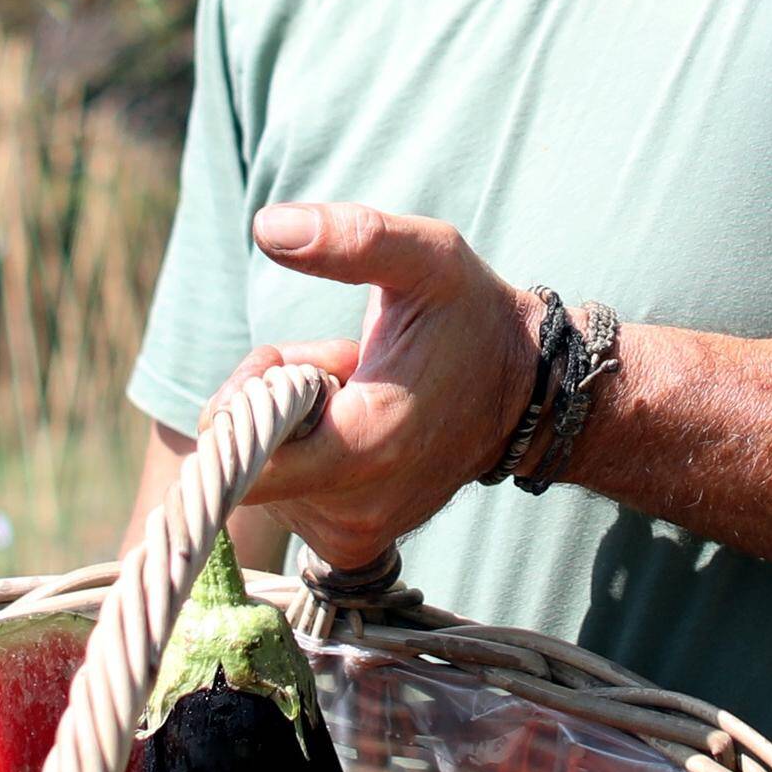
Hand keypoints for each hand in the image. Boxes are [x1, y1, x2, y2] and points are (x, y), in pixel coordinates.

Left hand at [227, 201, 542, 568]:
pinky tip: (355, 428)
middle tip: (341, 366)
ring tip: (358, 394)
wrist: (527, 394)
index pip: (243, 458)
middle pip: (246, 455)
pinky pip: (284, 497)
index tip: (288, 363)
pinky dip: (303, 456)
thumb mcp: (427, 258)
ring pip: (261, 474)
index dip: (245, 400)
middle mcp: (355, 510)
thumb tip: (266, 226)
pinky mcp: (351, 544)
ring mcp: (352, 534)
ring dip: (292, 425)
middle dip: (273, 399)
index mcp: (367, 446)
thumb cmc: (472, 318)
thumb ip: (352, 239)